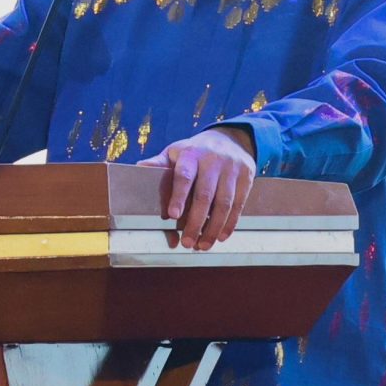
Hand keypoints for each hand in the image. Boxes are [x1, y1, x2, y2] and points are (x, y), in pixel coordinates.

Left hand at [154, 126, 256, 249]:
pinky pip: (239, 204)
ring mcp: (232, 169)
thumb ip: (159, 162)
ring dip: (213, 228)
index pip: (184, 176)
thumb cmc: (197, 151)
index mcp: (191, 154)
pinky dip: (230, 223)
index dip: (179, 196)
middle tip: (187, 242)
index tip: (173, 215)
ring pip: (224, 203)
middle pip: (205, 195)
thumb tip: (139, 168)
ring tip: (203, 245)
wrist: (231, 139)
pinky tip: (221, 236)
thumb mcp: (177, 151)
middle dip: (196, 222)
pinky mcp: (247, 177)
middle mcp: (213, 160)